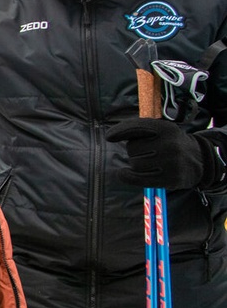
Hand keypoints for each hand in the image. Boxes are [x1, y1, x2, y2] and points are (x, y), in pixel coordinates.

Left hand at [105, 118, 223, 189]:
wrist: (198, 160)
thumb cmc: (170, 143)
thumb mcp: (160, 130)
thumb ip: (137, 128)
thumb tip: (109, 136)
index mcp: (166, 128)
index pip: (136, 128)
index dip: (120, 132)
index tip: (109, 137)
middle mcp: (169, 144)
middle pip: (133, 149)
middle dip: (134, 151)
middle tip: (147, 152)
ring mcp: (171, 162)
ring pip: (135, 164)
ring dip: (135, 164)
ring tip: (148, 162)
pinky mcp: (170, 179)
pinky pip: (137, 178)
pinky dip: (126, 176)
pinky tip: (123, 173)